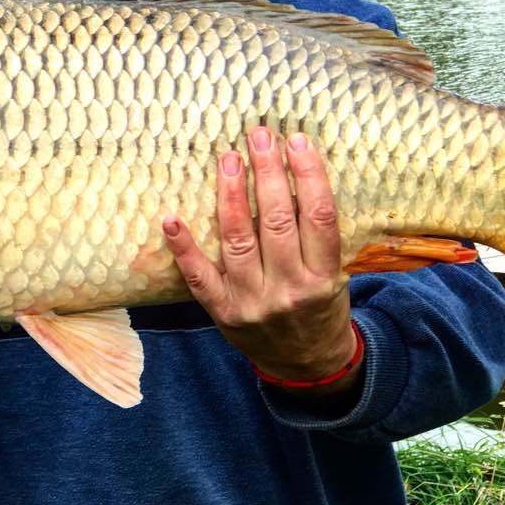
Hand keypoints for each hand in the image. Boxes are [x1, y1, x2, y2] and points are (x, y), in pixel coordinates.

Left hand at [161, 127, 360, 393]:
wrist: (308, 368)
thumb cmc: (321, 308)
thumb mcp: (334, 275)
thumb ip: (315, 235)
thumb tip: (291, 175)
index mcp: (324, 277)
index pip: (319, 216)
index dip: (308, 174)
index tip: (297, 141)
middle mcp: (289, 289)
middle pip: (277, 221)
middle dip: (268, 173)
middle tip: (259, 136)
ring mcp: (252, 302)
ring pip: (238, 241)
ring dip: (231, 196)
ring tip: (229, 160)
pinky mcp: (223, 313)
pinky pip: (199, 277)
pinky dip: (183, 247)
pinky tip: (170, 218)